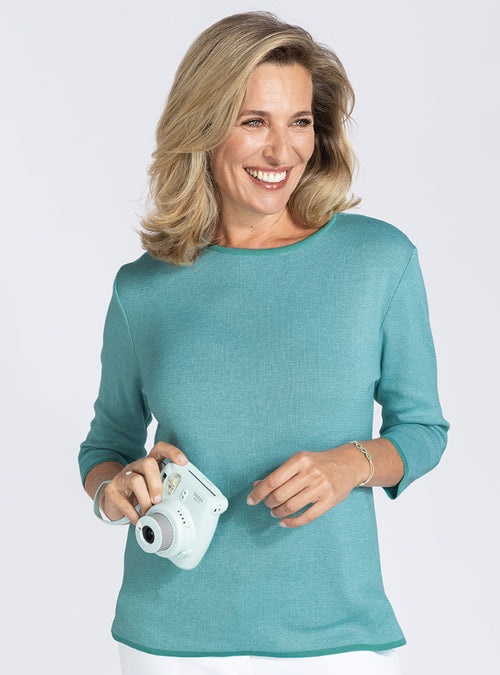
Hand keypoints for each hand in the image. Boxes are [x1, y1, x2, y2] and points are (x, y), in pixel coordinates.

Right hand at [100, 442, 187, 524]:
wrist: (111, 497)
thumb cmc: (136, 491)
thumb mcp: (150, 485)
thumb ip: (163, 487)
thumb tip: (179, 500)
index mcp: (147, 463)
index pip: (159, 449)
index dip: (172, 452)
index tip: (183, 461)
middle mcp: (135, 467)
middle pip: (147, 463)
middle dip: (156, 482)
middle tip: (158, 499)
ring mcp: (122, 477)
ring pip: (135, 480)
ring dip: (145, 499)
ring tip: (149, 511)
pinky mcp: (112, 491)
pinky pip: (124, 502)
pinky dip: (134, 514)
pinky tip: (139, 521)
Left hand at [246, 445, 366, 528]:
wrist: (348, 464)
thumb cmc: (319, 463)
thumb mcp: (299, 462)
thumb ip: (278, 474)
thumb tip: (257, 486)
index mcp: (299, 460)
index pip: (272, 480)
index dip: (258, 493)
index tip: (251, 500)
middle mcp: (310, 473)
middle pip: (279, 495)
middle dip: (268, 503)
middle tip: (268, 505)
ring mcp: (321, 487)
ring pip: (291, 507)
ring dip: (278, 512)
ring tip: (275, 512)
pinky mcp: (329, 500)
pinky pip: (307, 517)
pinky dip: (292, 522)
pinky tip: (284, 522)